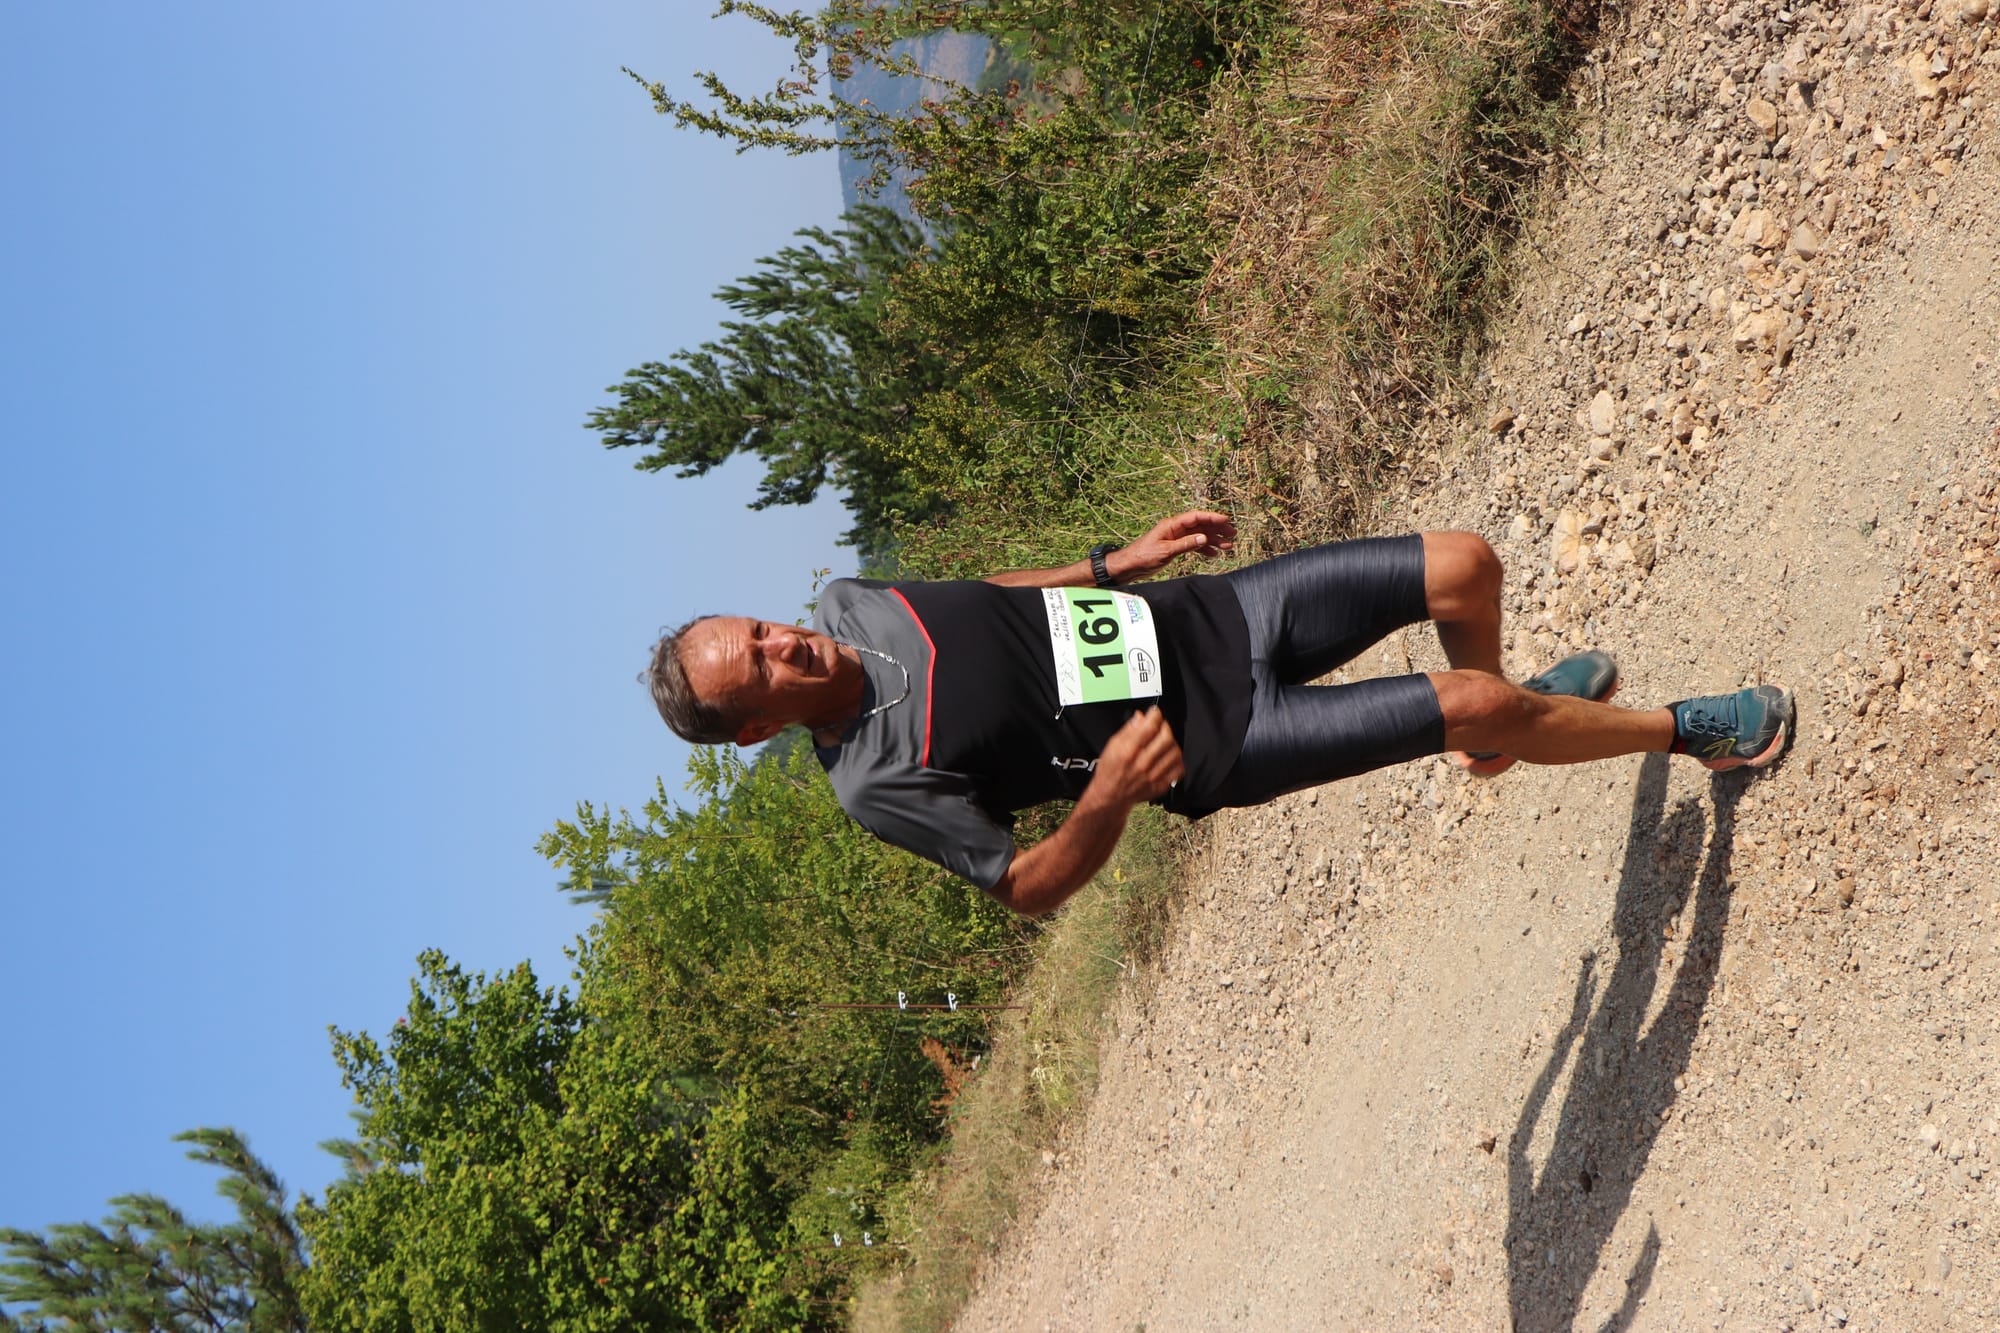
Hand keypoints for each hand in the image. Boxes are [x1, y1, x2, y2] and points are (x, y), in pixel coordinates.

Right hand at [1088, 707, 1185, 805]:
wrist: (1111, 796)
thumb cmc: (1110, 770)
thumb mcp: (1112, 746)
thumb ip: (1128, 730)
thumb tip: (1141, 717)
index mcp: (1127, 752)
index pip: (1148, 728)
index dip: (1155, 715)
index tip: (1155, 712)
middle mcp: (1142, 764)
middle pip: (1165, 738)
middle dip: (1165, 727)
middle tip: (1161, 726)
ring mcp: (1153, 776)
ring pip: (1175, 752)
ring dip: (1172, 742)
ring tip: (1164, 741)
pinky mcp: (1161, 785)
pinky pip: (1179, 769)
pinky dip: (1177, 759)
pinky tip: (1169, 756)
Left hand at [1112, 511, 1236, 581]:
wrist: (1129, 566)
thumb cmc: (1143, 556)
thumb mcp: (1166, 551)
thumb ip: (1185, 544)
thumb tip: (1204, 538)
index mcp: (1171, 525)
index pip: (1195, 517)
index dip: (1212, 517)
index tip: (1226, 520)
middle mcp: (1175, 529)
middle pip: (1200, 525)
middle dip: (1217, 529)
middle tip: (1233, 534)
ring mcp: (1175, 538)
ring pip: (1199, 536)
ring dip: (1213, 540)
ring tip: (1228, 546)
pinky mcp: (1175, 547)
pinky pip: (1193, 545)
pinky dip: (1204, 549)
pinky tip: (1214, 554)